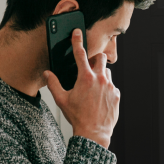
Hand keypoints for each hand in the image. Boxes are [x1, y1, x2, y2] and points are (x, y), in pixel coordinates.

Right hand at [44, 29, 119, 148]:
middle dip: (95, 59)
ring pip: (107, 72)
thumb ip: (53, 84)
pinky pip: (112, 86)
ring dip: (100, 76)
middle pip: (101, 58)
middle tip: (89, 67)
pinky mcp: (117, 94)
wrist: (94, 132)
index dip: (77, 41)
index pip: (80, 54)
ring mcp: (110, 86)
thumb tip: (47, 74)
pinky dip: (106, 89)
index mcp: (85, 78)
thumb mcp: (61, 100)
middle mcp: (100, 79)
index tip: (77, 32)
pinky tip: (99, 99)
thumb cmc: (77, 116)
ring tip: (93, 88)